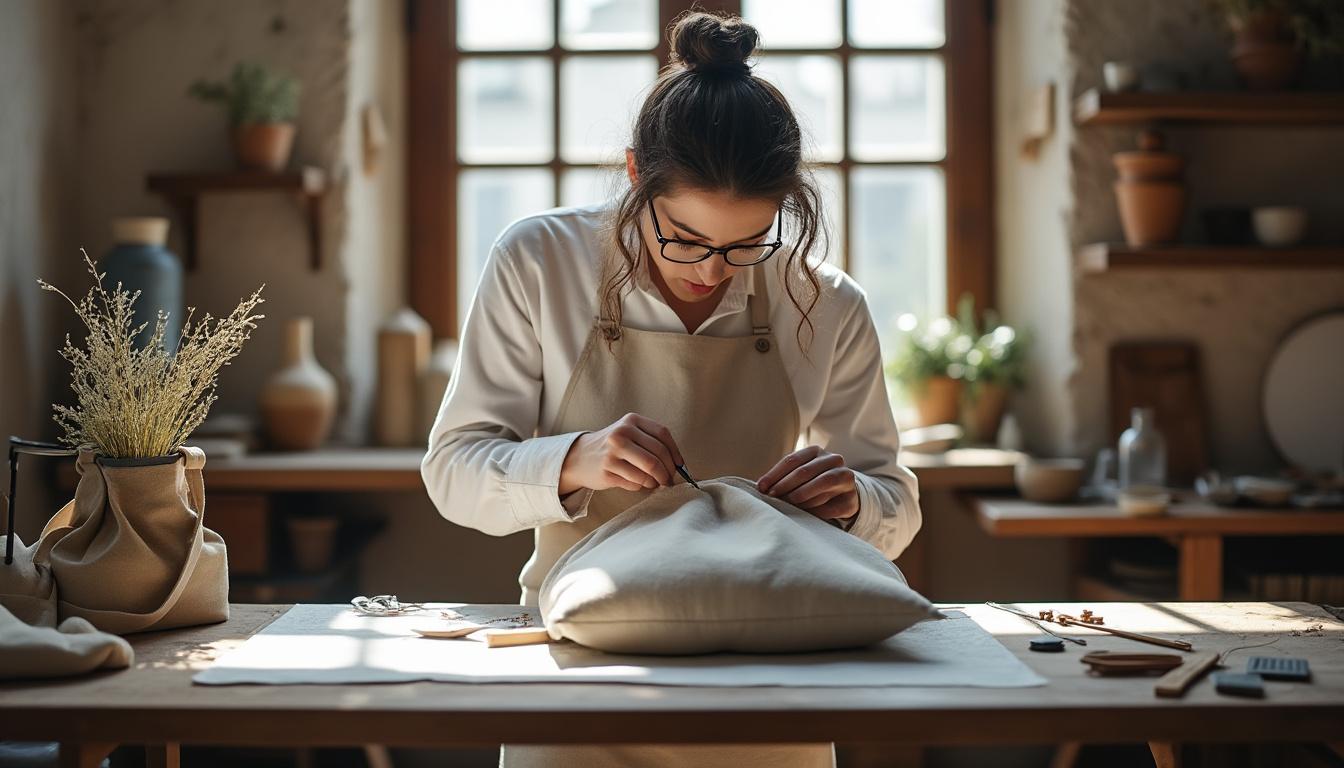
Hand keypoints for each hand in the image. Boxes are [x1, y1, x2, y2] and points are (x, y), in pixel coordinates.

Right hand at [559, 413, 684, 494]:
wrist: (580, 457)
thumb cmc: (613, 447)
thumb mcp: (630, 433)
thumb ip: (652, 442)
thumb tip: (678, 466)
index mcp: (631, 420)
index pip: (662, 434)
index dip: (675, 452)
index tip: (679, 465)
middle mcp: (621, 434)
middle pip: (657, 456)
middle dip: (668, 472)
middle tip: (669, 480)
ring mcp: (612, 452)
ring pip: (649, 471)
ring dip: (656, 481)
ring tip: (655, 483)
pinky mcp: (607, 471)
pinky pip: (636, 483)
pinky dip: (643, 486)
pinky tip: (639, 483)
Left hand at [757, 445, 859, 522]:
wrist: (842, 494)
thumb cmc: (812, 482)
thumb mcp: (799, 474)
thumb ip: (782, 477)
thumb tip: (761, 486)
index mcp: (816, 451)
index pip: (792, 460)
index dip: (775, 474)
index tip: (762, 488)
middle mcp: (833, 460)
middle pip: (805, 471)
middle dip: (786, 485)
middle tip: (773, 497)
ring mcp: (846, 477)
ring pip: (822, 483)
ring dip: (801, 496)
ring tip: (788, 504)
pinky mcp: (851, 499)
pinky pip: (832, 504)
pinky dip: (817, 510)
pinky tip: (806, 514)